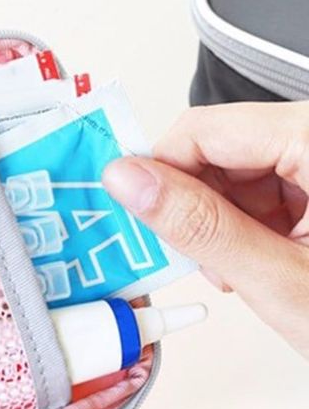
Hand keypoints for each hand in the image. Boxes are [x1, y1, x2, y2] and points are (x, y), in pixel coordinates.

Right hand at [102, 101, 308, 358]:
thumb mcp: (282, 281)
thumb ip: (198, 225)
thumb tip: (127, 179)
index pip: (207, 128)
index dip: (161, 171)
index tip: (137, 216)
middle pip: (225, 146)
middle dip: (197, 203)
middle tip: (199, 260)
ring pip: (243, 168)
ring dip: (222, 219)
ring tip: (238, 271)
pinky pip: (272, 185)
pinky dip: (250, 223)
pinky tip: (260, 260)